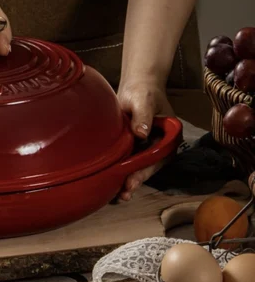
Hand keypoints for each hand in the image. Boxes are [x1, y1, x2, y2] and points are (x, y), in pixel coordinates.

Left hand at [117, 80, 175, 200]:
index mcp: (169, 137)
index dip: (144, 172)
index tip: (132, 181)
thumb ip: (143, 116)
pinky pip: (130, 161)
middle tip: (122, 195)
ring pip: (138, 168)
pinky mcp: (136, 147)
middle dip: (135, 181)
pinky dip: (121, 171)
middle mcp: (160, 146)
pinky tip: (111, 182)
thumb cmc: (143, 91)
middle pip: (148, 168)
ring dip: (127, 180)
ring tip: (115, 196)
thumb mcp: (144, 101)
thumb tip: (142, 133)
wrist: (136, 85)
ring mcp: (148, 148)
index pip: (157, 159)